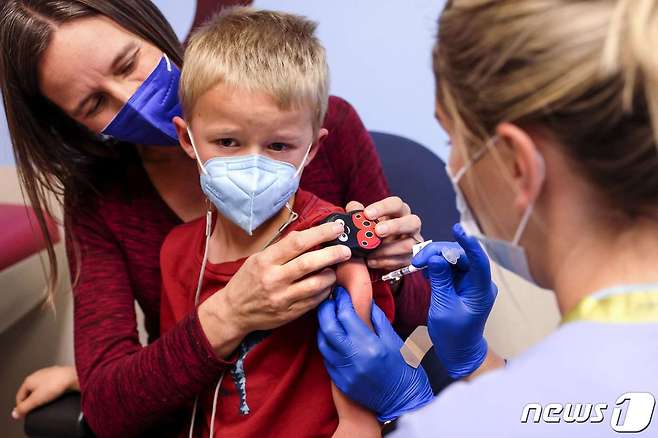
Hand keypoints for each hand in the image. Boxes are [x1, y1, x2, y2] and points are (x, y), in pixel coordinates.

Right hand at [13, 366, 78, 418]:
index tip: (26, 413)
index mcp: (29, 380)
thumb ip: (24, 407)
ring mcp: (48, 374)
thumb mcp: (36, 400)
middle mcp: (37, 375)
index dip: (22, 407)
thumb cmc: (56, 384)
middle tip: (36, 408)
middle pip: (30, 392)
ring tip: (47, 402)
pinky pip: (51, 386)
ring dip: (42, 396)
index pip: (19, 397)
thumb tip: (16, 413)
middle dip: (32, 401)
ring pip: (41, 389)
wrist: (74, 377)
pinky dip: (51, 392)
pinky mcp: (58, 375)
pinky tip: (55, 395)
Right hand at [200, 222, 351, 356]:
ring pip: (316, 284)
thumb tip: (311, 235)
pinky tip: (327, 285)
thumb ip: (282, 249)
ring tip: (335, 270)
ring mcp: (282, 297)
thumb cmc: (248, 281)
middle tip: (346, 249)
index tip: (336, 228)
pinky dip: (325, 291)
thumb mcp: (258, 259)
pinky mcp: (290, 313)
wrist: (233, 311)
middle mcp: (274, 278)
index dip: (320, 233)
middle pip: (309, 262)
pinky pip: (315, 300)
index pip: (297, 242)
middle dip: (332, 253)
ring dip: (331, 275)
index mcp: (265, 260)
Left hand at [317, 287, 433, 421]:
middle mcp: (354, 358)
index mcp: (370, 345)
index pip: (346, 316)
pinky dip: (326, 344)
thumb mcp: (396, 342)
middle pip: (328, 327)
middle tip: (328, 301)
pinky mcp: (340, 381)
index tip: (340, 293)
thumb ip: (379, 321)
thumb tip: (366, 303)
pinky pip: (326, 358)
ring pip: (323, 343)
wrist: (402, 405)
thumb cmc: (404, 372)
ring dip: (322, 327)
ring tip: (328, 317)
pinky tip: (331, 337)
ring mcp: (344, 372)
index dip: (341, 300)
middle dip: (325, 310)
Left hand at [346, 197, 421, 271]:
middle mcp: (411, 225)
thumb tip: (352, 207)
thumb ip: (358, 213)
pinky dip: (386, 262)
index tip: (367, 214)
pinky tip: (372, 261)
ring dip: (387, 250)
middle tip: (377, 231)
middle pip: (413, 222)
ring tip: (370, 253)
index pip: (396, 204)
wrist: (379, 255)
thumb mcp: (365, 222)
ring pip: (408, 245)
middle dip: (395, 226)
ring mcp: (414, 243)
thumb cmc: (374, 233)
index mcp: (399, 211)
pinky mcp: (411, 259)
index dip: (383, 208)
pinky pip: (403, 261)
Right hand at [412, 223, 497, 378]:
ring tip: (418, 265)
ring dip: (435, 259)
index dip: (468, 243)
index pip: (478, 260)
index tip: (457, 229)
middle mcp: (478, 282)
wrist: (460, 351)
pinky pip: (449, 268)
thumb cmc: (454, 335)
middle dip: (438, 253)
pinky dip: (436, 266)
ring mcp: (470, 282)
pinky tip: (425, 270)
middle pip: (461, 256)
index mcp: (480, 289)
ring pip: (453, 259)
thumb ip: (440, 280)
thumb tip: (434, 257)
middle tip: (417, 261)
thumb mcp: (443, 307)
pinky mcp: (461, 284)